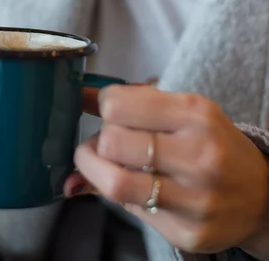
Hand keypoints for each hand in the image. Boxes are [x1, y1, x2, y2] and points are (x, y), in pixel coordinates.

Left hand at [68, 85, 268, 253]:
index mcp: (195, 114)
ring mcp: (194, 199)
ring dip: (95, 169)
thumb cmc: (213, 144)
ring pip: (113, 183)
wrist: (260, 195)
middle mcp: (198, 155)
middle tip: (108, 140)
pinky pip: (129, 210)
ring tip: (105, 162)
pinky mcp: (186, 233)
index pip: (118, 104)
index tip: (108, 108)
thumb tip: (79, 96)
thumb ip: (133, 102)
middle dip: (100, 139)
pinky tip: (135, 185)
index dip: (103, 105)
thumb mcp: (184, 109)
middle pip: (112, 142)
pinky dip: (120, 195)